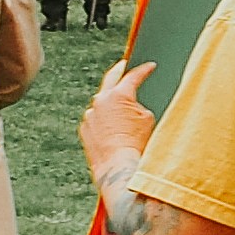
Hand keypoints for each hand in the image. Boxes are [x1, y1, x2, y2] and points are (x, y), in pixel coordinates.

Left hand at [78, 60, 155, 182]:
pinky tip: (114, 129)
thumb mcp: (147, 118)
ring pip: (102, 102)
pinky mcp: (85, 129)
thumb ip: (137, 105)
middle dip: (120, 72)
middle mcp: (101, 101)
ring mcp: (90, 115)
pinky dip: (104, 119)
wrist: (119, 168)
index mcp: (119, 94)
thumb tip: (130, 105)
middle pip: (111, 79)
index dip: (144, 70)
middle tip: (125, 66)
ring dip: (111, 101)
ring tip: (123, 109)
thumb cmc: (136, 145)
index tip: (149, 67)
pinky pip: (96, 118)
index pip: (133, 76)